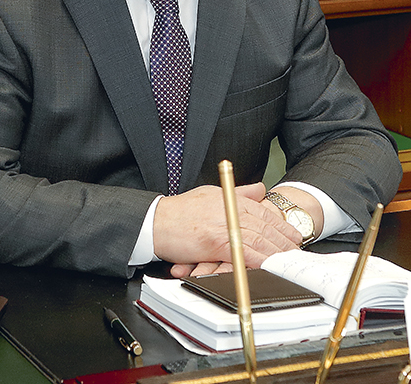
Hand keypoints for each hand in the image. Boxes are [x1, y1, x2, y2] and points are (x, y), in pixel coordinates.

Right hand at [153, 182, 301, 277]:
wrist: (156, 222)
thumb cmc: (179, 212)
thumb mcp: (211, 194)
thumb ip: (238, 192)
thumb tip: (259, 189)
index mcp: (229, 198)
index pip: (262, 211)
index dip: (281, 224)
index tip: (292, 234)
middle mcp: (229, 209)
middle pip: (264, 225)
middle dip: (284, 239)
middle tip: (298, 250)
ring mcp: (223, 226)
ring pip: (257, 238)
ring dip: (276, 251)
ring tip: (289, 259)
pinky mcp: (215, 242)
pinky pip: (242, 252)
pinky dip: (258, 259)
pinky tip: (268, 265)